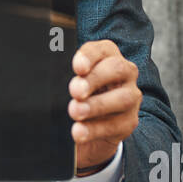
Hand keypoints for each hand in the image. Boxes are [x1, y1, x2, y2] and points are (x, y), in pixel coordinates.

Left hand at [67, 40, 141, 172]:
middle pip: (116, 68)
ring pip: (122, 98)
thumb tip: (52, 76)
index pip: (102, 49)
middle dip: (95, 79)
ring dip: (96, 106)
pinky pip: (116, 125)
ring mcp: (131, 96)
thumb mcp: (70, 82)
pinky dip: (96, 129)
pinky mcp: (129, 121)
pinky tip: (79, 132)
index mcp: (108, 56)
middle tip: (74, 91)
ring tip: (75, 112)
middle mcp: (125, 72)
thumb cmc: (78, 94)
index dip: (90, 56)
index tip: (77, 67)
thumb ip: (65, 75)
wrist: (89, 126)